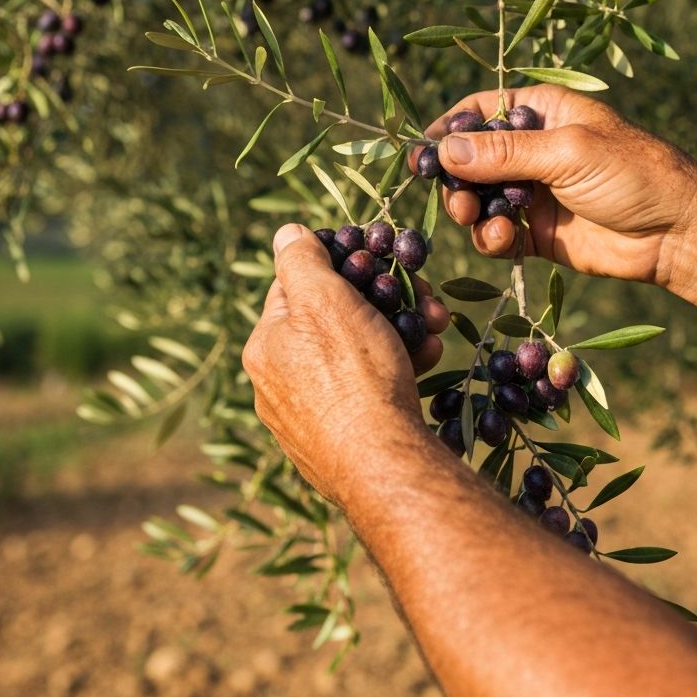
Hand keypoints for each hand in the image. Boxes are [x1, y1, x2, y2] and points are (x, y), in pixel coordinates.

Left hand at [242, 224, 448, 504]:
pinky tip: (425, 362)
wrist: (384, 464)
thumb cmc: (352, 374)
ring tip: (432, 328)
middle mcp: (277, 384)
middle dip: (379, 302)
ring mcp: (308, 419)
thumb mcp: (324, 299)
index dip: (336, 265)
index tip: (373, 260)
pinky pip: (367, 394)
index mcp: (265, 346)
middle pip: (330, 322)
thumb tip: (286, 233)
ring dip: (396, 334)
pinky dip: (396, 372)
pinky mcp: (339, 444)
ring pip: (355, 358)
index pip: (294, 287)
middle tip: (417, 294)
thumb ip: (301, 260)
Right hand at [411, 84, 696, 286]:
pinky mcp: (534, 232)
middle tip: (459, 199)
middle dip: (456, 179)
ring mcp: (532, 191)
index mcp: (541, 111)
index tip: (422, 152)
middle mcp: (532, 149)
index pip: (480, 110)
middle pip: (470, 159)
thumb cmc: (632, 174)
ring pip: (478, 198)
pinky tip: (502, 239)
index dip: (449, 128)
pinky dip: (490, 237)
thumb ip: (504, 152)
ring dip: (470, 210)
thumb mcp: (567, 152)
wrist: (676, 234)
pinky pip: (495, 233)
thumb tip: (443, 150)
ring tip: (478, 220)